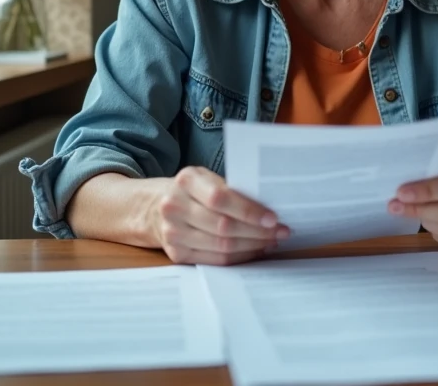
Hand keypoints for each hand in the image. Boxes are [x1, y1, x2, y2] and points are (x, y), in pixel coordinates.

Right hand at [152, 167, 289, 264]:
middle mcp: (174, 207)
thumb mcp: (206, 178)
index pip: (220, 198)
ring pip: (221, 246)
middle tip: (281, 232)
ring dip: (253, 246)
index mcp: (186, 181)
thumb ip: (231, 189)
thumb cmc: (193, 190)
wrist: (156, 208)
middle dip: (257, 232)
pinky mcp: (176, 254)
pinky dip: (240, 257)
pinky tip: (255, 250)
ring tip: (272, 241)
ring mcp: (172, 233)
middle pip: (223, 226)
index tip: (273, 218)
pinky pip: (215, 260)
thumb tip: (269, 207)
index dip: (249, 211)